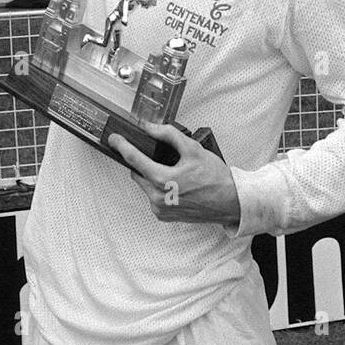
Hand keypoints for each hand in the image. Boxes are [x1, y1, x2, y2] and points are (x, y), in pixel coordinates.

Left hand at [107, 122, 239, 226]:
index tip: (114, 139)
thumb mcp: (193, 149)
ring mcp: (160, 209)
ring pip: (145, 185)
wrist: (230, 202)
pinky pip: (153, 196)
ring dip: (152, 176)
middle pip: (138, 173)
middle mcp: (158, 198)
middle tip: (162, 158)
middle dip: (145, 163)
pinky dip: (159, 188)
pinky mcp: (163, 216)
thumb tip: (150, 128)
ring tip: (175, 173)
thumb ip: (169, 135)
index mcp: (162, 180)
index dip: (122, 146)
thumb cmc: (215, 178)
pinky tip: (176, 185)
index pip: (134, 160)